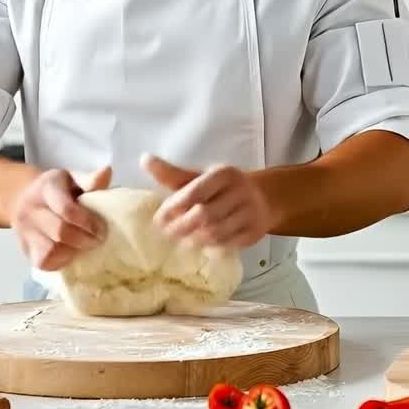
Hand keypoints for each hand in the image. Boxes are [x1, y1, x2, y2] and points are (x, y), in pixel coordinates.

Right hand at [11, 166, 110, 270]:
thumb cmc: (57, 189)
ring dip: (73, 252)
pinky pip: (43, 262)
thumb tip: (107, 172)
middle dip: (84, 239)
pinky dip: (60, 261)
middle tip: (98, 240)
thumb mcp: (72, 178)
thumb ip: (90, 179)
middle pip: (60, 232)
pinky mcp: (24, 249)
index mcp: (46, 188)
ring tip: (83, 247)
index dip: (88, 222)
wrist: (22, 197)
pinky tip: (69, 254)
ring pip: (51, 250)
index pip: (66, 209)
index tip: (102, 228)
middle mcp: (31, 209)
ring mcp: (24, 231)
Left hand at [143, 154, 269, 250]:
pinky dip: (211, 248)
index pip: (196, 192)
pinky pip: (229, 245)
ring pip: (216, 233)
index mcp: (224, 174)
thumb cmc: (222, 188)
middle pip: (205, 215)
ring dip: (194, 240)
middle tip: (166, 235)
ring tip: (181, 242)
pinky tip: (200, 246)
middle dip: (182, 227)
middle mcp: (241, 191)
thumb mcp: (200, 176)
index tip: (159, 219)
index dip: (174, 207)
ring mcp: (251, 213)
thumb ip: (173, 174)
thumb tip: (144, 160)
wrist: (263, 198)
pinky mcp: (256, 232)